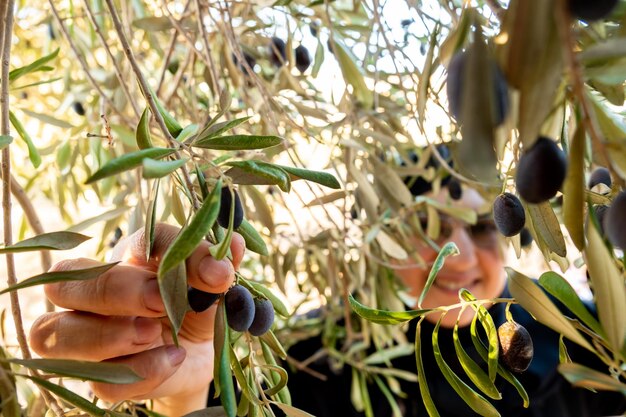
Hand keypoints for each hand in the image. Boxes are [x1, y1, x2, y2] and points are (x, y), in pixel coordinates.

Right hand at [29, 223, 244, 415]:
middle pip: (64, 282)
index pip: (136, 240)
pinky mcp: (103, 379)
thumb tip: (232, 245)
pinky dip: (139, 371)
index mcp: (127, 258)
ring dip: (106, 334)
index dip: (171, 249)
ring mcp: (89, 339)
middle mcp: (94, 294)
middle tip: (159, 301)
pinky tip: (172, 361)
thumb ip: (216, 266)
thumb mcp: (211, 285)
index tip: (215, 270)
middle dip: (115, 289)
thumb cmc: (197, 306)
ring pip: (54, 334)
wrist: (200, 354)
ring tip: (152, 333)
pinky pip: (101, 381)